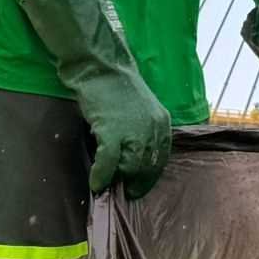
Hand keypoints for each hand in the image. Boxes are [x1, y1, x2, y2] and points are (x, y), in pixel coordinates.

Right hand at [75, 75, 171, 198]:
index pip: (161, 158)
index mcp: (163, 123)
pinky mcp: (112, 131)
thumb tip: (133, 158)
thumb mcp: (141, 110)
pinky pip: (109, 162)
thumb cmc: (118, 87)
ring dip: (118, 179)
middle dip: (135, 182)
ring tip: (108, 184)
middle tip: (124, 191)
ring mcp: (133, 131)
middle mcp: (153, 129)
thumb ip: (143, 130)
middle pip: (147, 166)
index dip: (149, 176)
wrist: (103, 68)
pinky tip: (96, 182)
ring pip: (130, 167)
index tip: (139, 187)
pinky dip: (102, 175)